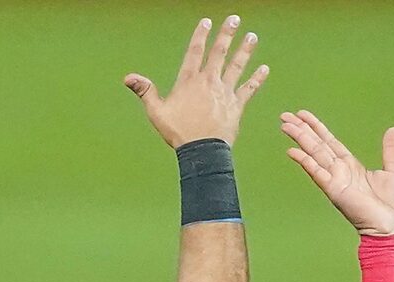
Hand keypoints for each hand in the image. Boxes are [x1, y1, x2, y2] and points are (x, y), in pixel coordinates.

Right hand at [126, 16, 267, 148]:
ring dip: (245, 50)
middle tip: (234, 19)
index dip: (201, 35)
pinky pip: (249, 89)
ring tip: (252, 36)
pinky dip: (257, 79)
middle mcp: (209, 82)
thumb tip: (129, 78)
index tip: (207, 21)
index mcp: (189, 81)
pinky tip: (264, 68)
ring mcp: (224, 92)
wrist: (202, 151)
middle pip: (219, 53)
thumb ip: (146, 92)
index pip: (195, 52)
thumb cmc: (178, 133)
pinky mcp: (236, 106)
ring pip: (236, 66)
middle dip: (227, 34)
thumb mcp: (157, 112)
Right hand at [281, 110, 393, 237]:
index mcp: (351, 165)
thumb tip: (393, 129)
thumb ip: (391, 150)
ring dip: (299, 138)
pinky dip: (304, 161)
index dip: (316, 127)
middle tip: (285, 115)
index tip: (303, 115)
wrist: (389, 227)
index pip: (329, 141)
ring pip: (314, 153)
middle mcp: (339, 170)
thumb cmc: (393, 205)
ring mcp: (335, 179)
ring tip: (285, 125)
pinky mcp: (334, 190)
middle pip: (317, 144)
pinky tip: (292, 150)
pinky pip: (316, 172)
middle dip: (302, 129)